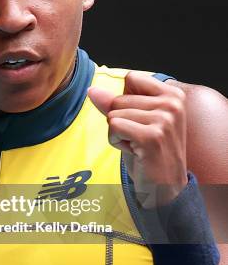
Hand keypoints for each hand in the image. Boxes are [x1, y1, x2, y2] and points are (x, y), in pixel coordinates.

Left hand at [87, 71, 188, 207]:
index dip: (125, 101)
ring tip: (137, 146)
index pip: (131, 78)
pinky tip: (134, 151)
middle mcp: (172, 104)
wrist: (165, 186)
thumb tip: (92, 90)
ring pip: (113, 114)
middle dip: (120, 121)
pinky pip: (114, 127)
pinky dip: (116, 142)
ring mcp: (164, 120)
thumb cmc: (148, 151)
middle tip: (139, 138)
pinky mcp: (152, 136)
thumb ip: (114, 103)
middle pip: (119, 98)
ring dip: (118, 134)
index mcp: (173, 94)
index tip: (140, 120)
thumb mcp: (133, 121)